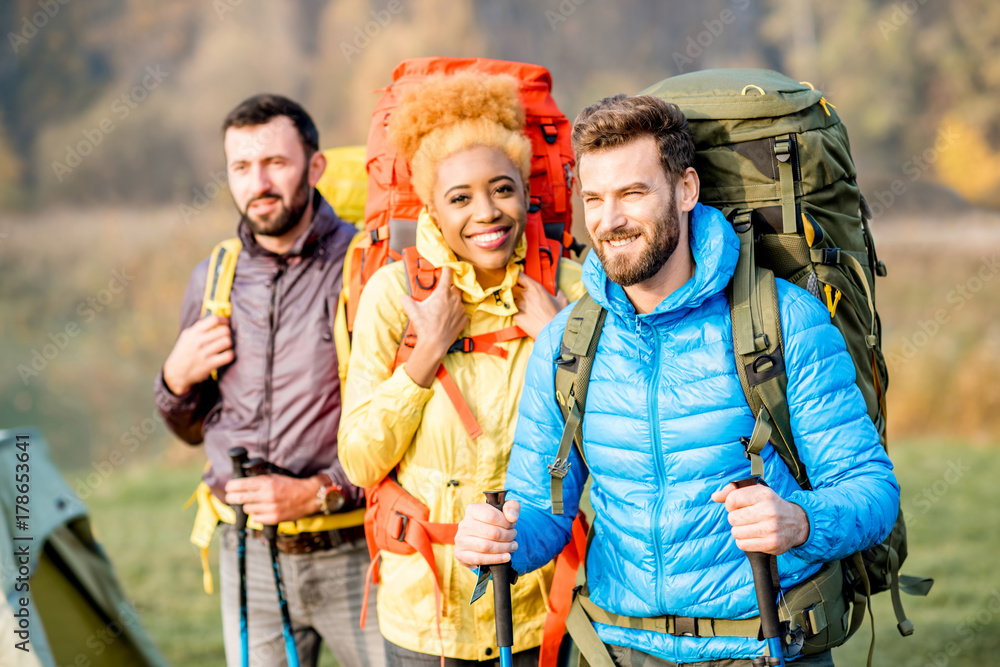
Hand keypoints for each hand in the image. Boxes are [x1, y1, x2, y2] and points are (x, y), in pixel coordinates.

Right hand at [162, 315, 233, 394]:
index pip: (213, 319)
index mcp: (193, 332)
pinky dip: (230, 355)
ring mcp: (204, 353)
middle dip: (228, 332)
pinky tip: (226, 355)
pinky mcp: (209, 364)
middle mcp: (198, 341)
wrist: (175, 373)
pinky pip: (228, 356)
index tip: (226, 324)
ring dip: (229, 343)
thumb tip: (216, 318)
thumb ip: (199, 328)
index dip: (224, 320)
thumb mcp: (187, 337)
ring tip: (226, 346)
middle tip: (226, 336)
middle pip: (224, 330)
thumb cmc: (183, 352)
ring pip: (227, 342)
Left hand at [225, 474, 322, 524]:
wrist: (309, 496)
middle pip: (239, 499)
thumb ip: (259, 481)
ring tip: (256, 503)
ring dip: (249, 506)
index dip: (231, 486)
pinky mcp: (274, 518)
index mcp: (267, 483)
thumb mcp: (275, 477)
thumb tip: (241, 484)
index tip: (228, 487)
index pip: (241, 485)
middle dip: (232, 498)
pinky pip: (256, 519)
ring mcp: (270, 508)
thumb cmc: (291, 485)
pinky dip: (257, 515)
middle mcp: (267, 495)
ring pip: (247, 509)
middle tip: (231, 497)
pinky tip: (262, 510)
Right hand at [400, 267, 468, 387]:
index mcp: (443, 293)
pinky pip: (462, 312)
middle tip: (441, 296)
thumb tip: (404, 297)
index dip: (446, 269)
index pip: (448, 274)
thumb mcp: (412, 310)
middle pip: (455, 287)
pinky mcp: (464, 319)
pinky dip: (456, 314)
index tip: (445, 269)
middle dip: (449, 289)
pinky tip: (448, 319)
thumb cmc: (424, 325)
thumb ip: (406, 300)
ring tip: (443, 311)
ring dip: (453, 302)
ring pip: (459, 300)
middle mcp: (454, 299)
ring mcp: (461, 309)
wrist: (434, 343)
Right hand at [454, 500, 519, 567]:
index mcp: (472, 510)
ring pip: (485, 546)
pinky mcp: (461, 554)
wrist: (481, 538)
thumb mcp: (505, 510)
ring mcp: (461, 540)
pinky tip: (506, 557)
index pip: (491, 515)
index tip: (512, 525)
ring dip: (503, 548)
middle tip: (514, 536)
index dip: (506, 522)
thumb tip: (512, 517)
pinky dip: (496, 559)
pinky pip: (479, 559)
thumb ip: (512, 507)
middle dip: (507, 536)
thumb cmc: (495, 522)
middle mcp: (464, 524)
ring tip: (512, 546)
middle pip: (491, 532)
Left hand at [513, 273, 567, 339]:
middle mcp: (524, 295)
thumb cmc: (559, 316)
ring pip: (510, 299)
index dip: (516, 276)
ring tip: (518, 304)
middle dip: (512, 288)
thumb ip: (558, 292)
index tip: (516, 278)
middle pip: (510, 286)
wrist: (554, 333)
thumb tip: (558, 290)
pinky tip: (522, 316)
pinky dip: (515, 313)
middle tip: (515, 291)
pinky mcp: (516, 317)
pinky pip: (512, 312)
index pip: (519, 276)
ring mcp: (519, 306)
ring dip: (512, 300)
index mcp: (535, 287)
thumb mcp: (562, 300)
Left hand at [712, 483, 809, 554]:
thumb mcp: (755, 491)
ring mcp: (770, 528)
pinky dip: (744, 541)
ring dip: (740, 531)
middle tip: (747, 518)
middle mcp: (768, 510)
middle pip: (732, 518)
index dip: (730, 504)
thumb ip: (732, 490)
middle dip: (736, 519)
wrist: (797, 522)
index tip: (738, 506)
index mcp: (763, 494)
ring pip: (736, 532)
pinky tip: (754, 536)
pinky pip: (742, 545)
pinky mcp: (771, 544)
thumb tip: (714, 496)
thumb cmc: (770, 505)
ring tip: (751, 527)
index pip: (732, 500)